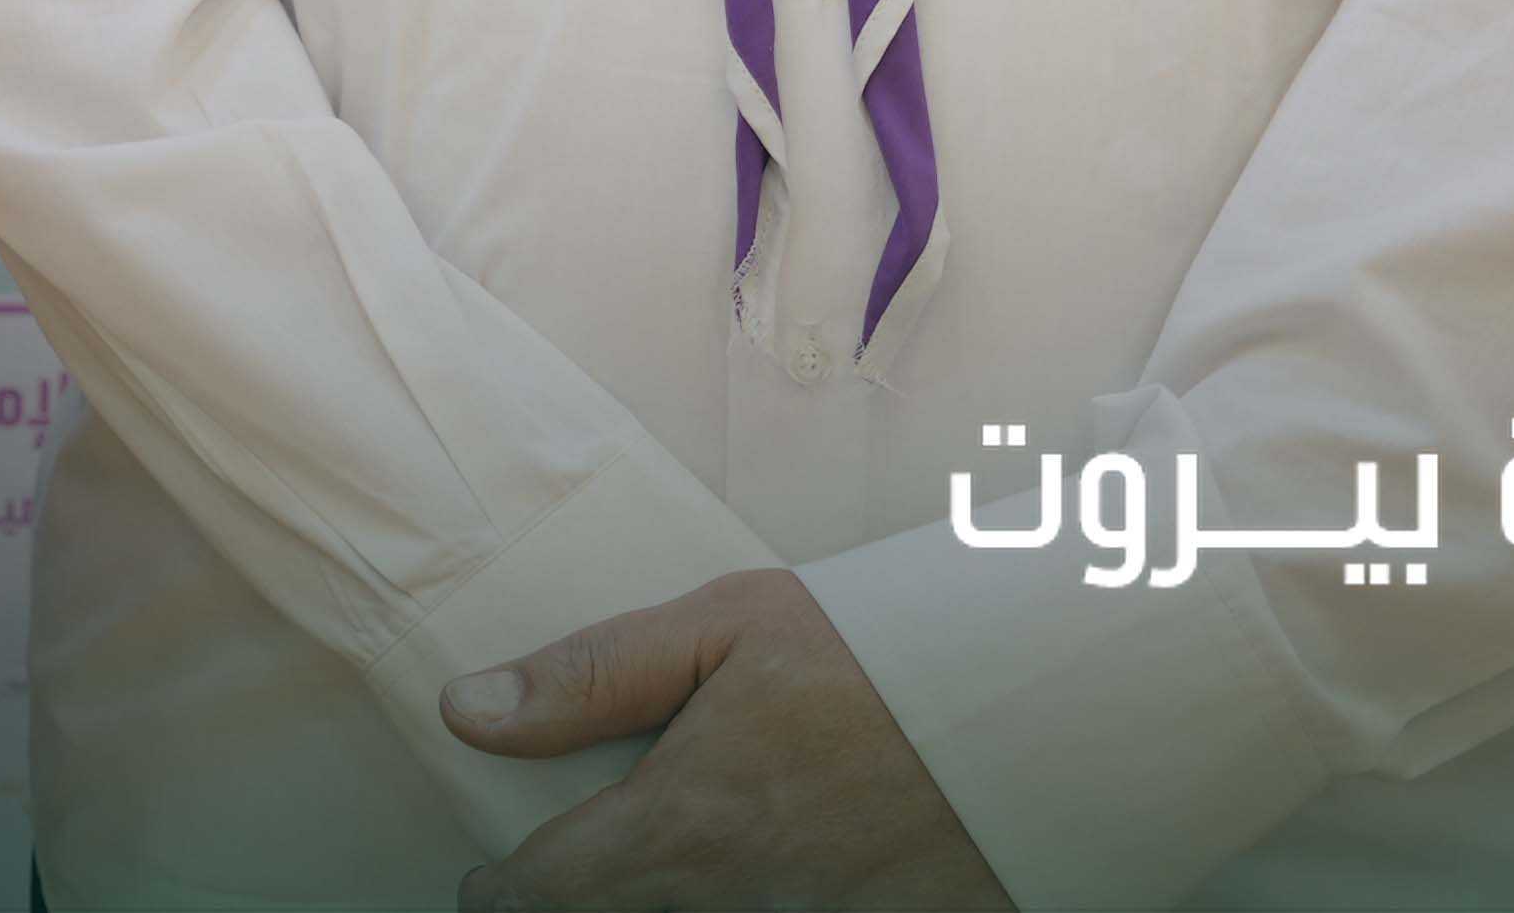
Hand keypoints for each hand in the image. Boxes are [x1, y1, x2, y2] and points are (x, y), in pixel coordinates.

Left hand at [449, 568, 1008, 910]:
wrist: (1045, 703)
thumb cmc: (880, 652)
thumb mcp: (725, 627)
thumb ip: (591, 678)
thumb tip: (467, 713)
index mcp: (689, 822)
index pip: (552, 892)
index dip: (505, 891)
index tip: (485, 885)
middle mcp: (743, 896)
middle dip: (589, 900)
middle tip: (575, 869)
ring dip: (684, 894)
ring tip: (693, 846)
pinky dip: (773, 899)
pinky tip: (786, 856)